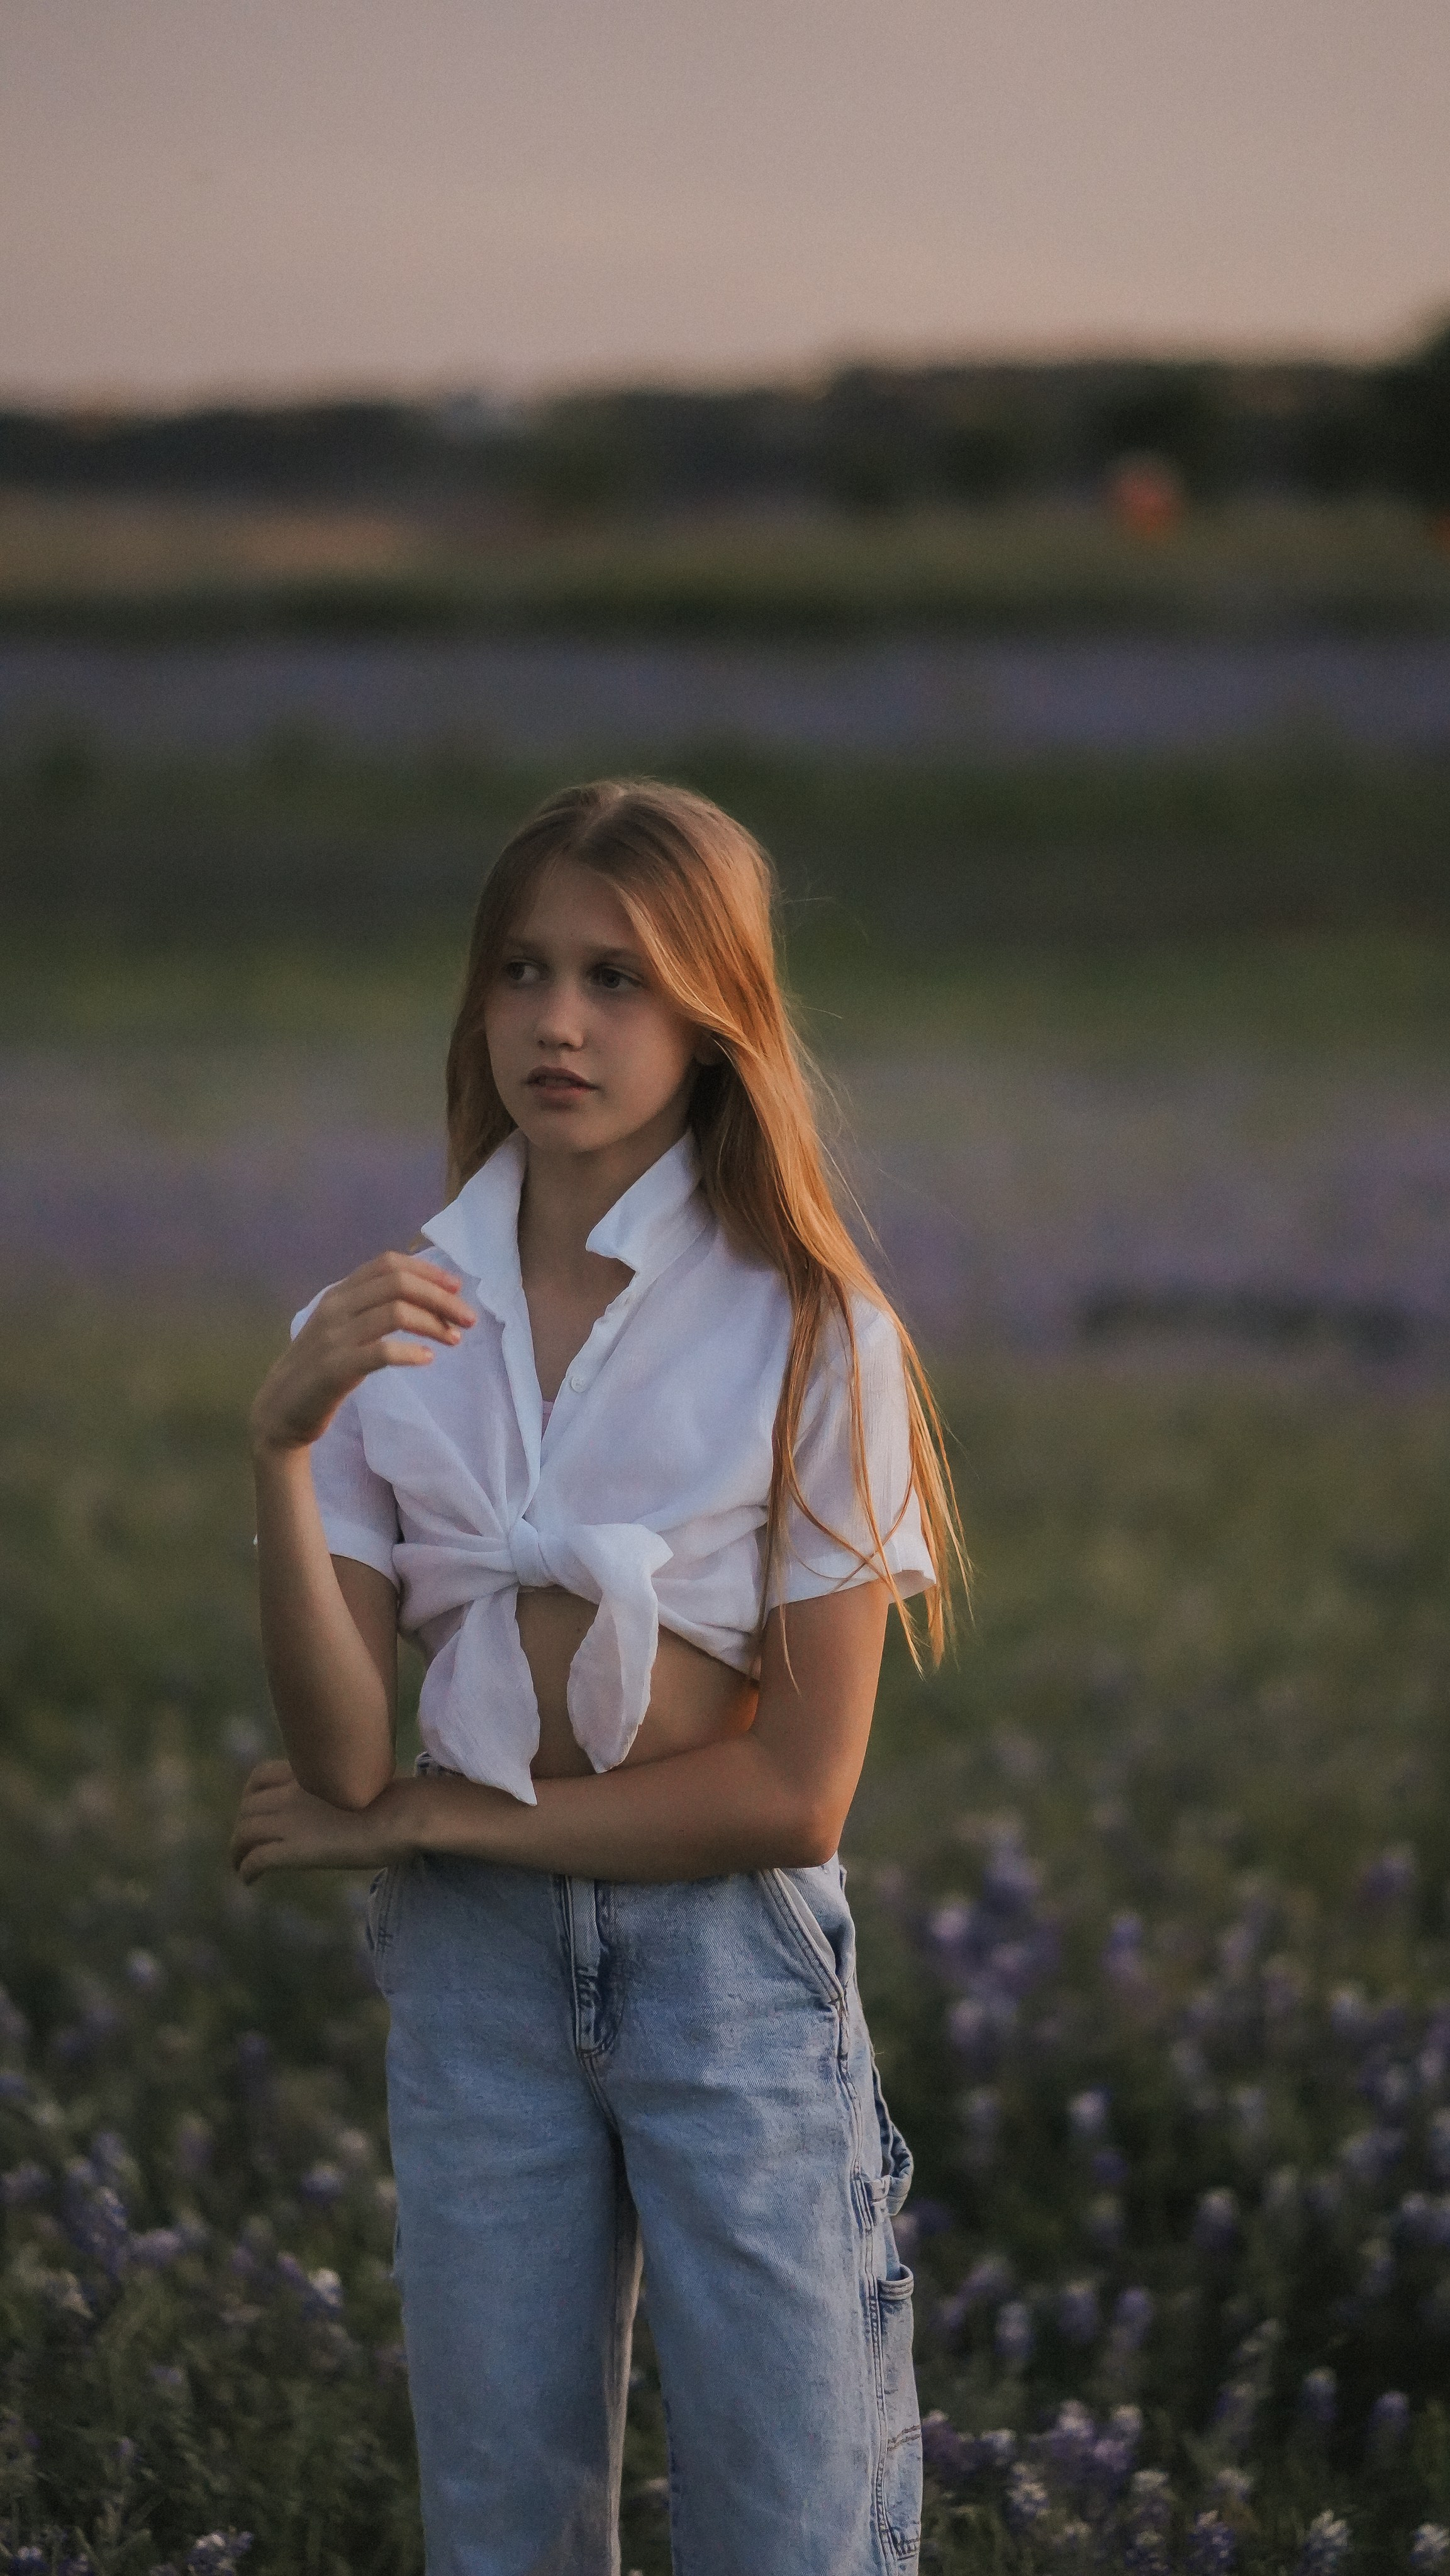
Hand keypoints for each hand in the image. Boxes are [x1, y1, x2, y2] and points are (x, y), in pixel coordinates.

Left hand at [230, 1759, 423, 1882]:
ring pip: (244, 1833)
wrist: (401, 1816)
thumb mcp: (359, 1783)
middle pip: (247, 1809)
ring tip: (240, 1865)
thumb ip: (339, 1789)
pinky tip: (250, 1880)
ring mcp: (291, 1822)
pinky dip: (246, 1870)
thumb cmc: (397, 1801)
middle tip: (247, 1846)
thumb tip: (344, 1803)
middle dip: (242, 1827)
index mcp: (307, 1775)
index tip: (255, 1810)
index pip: (260, 1777)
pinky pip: (256, 1859)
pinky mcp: (295, 1850)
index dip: (250, 1796)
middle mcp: (291, 1795)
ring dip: (237, 1851)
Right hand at [249, 1250, 475, 1454]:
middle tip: (468, 1319)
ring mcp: (333, 1337)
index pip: (387, 1264)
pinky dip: (410, 1352)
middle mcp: (335, 1308)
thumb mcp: (341, 1328)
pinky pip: (381, 1352)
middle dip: (440, 1298)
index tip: (455, 1288)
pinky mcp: (335, 1368)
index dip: (426, 1270)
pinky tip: (427, 1359)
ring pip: (395, 1313)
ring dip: (433, 1324)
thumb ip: (370, 1308)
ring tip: (454, 1339)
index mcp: (339, 1294)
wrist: (280, 1410)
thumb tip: (422, 1294)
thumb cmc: (320, 1368)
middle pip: (398, 1284)